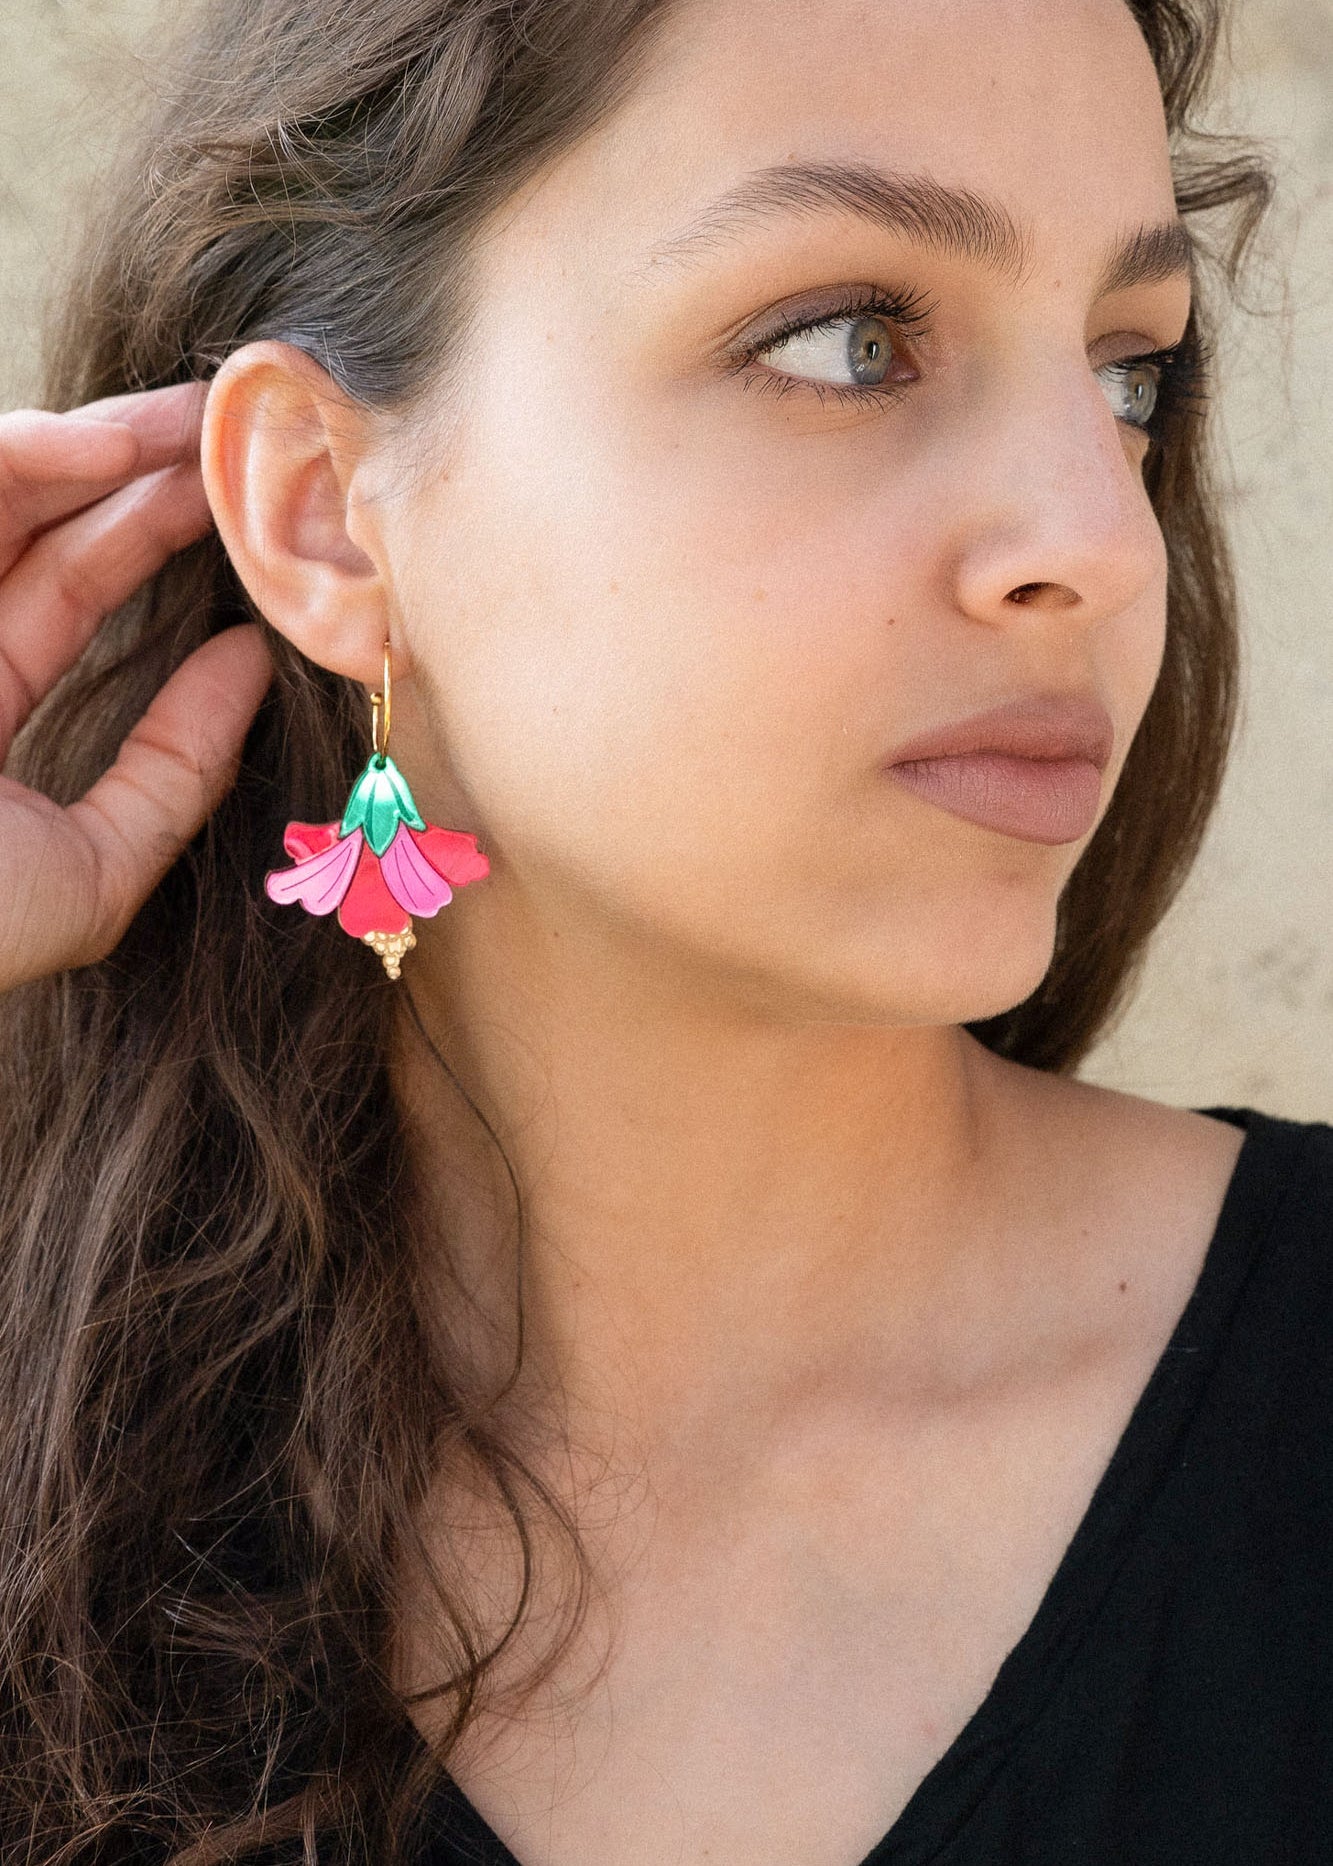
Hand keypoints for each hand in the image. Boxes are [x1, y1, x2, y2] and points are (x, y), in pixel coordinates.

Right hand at [0, 383, 274, 992]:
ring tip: (191, 423)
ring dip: (90, 444)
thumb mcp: (97, 865)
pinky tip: (110, 445)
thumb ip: (175, 772)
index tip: (234, 505)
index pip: (63, 594)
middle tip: (224, 428)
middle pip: (30, 523)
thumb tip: (254, 664)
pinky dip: (22, 458)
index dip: (143, 537)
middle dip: (130, 469)